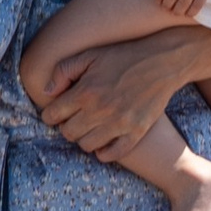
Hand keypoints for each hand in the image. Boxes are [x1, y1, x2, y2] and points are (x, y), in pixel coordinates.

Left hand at [36, 24, 210, 156]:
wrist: (163, 61)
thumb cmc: (124, 56)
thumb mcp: (90, 55)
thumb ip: (63, 71)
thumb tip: (46, 91)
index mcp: (86, 91)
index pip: (53, 115)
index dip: (50, 114)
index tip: (56, 112)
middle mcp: (100, 110)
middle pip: (68, 133)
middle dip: (66, 126)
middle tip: (74, 118)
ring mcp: (119, 124)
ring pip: (86, 145)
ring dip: (83, 138)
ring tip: (89, 127)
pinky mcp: (136, 132)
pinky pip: (112, 154)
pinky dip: (104, 152)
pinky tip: (103, 142)